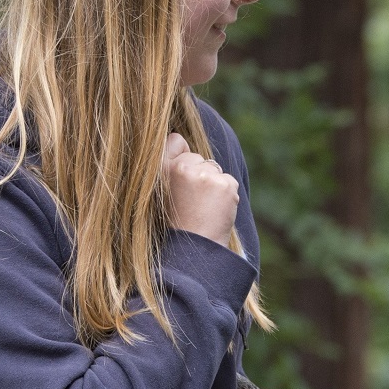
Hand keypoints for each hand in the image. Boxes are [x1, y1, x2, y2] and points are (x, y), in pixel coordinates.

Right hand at [165, 132, 238, 246]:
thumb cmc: (176, 223)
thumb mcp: (160, 192)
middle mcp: (183, 168)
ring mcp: (205, 175)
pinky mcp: (225, 185)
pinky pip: (228, 180)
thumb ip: (169, 165)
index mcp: (162, 168)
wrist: (194, 249)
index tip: (181, 178)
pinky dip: (226, 194)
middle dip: (198, 174)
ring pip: (214, 169)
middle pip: (198, 157)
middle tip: (193, 200)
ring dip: (213, 184)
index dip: (180, 157)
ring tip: (203, 207)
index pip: (176, 141)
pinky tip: (216, 209)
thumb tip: (181, 138)